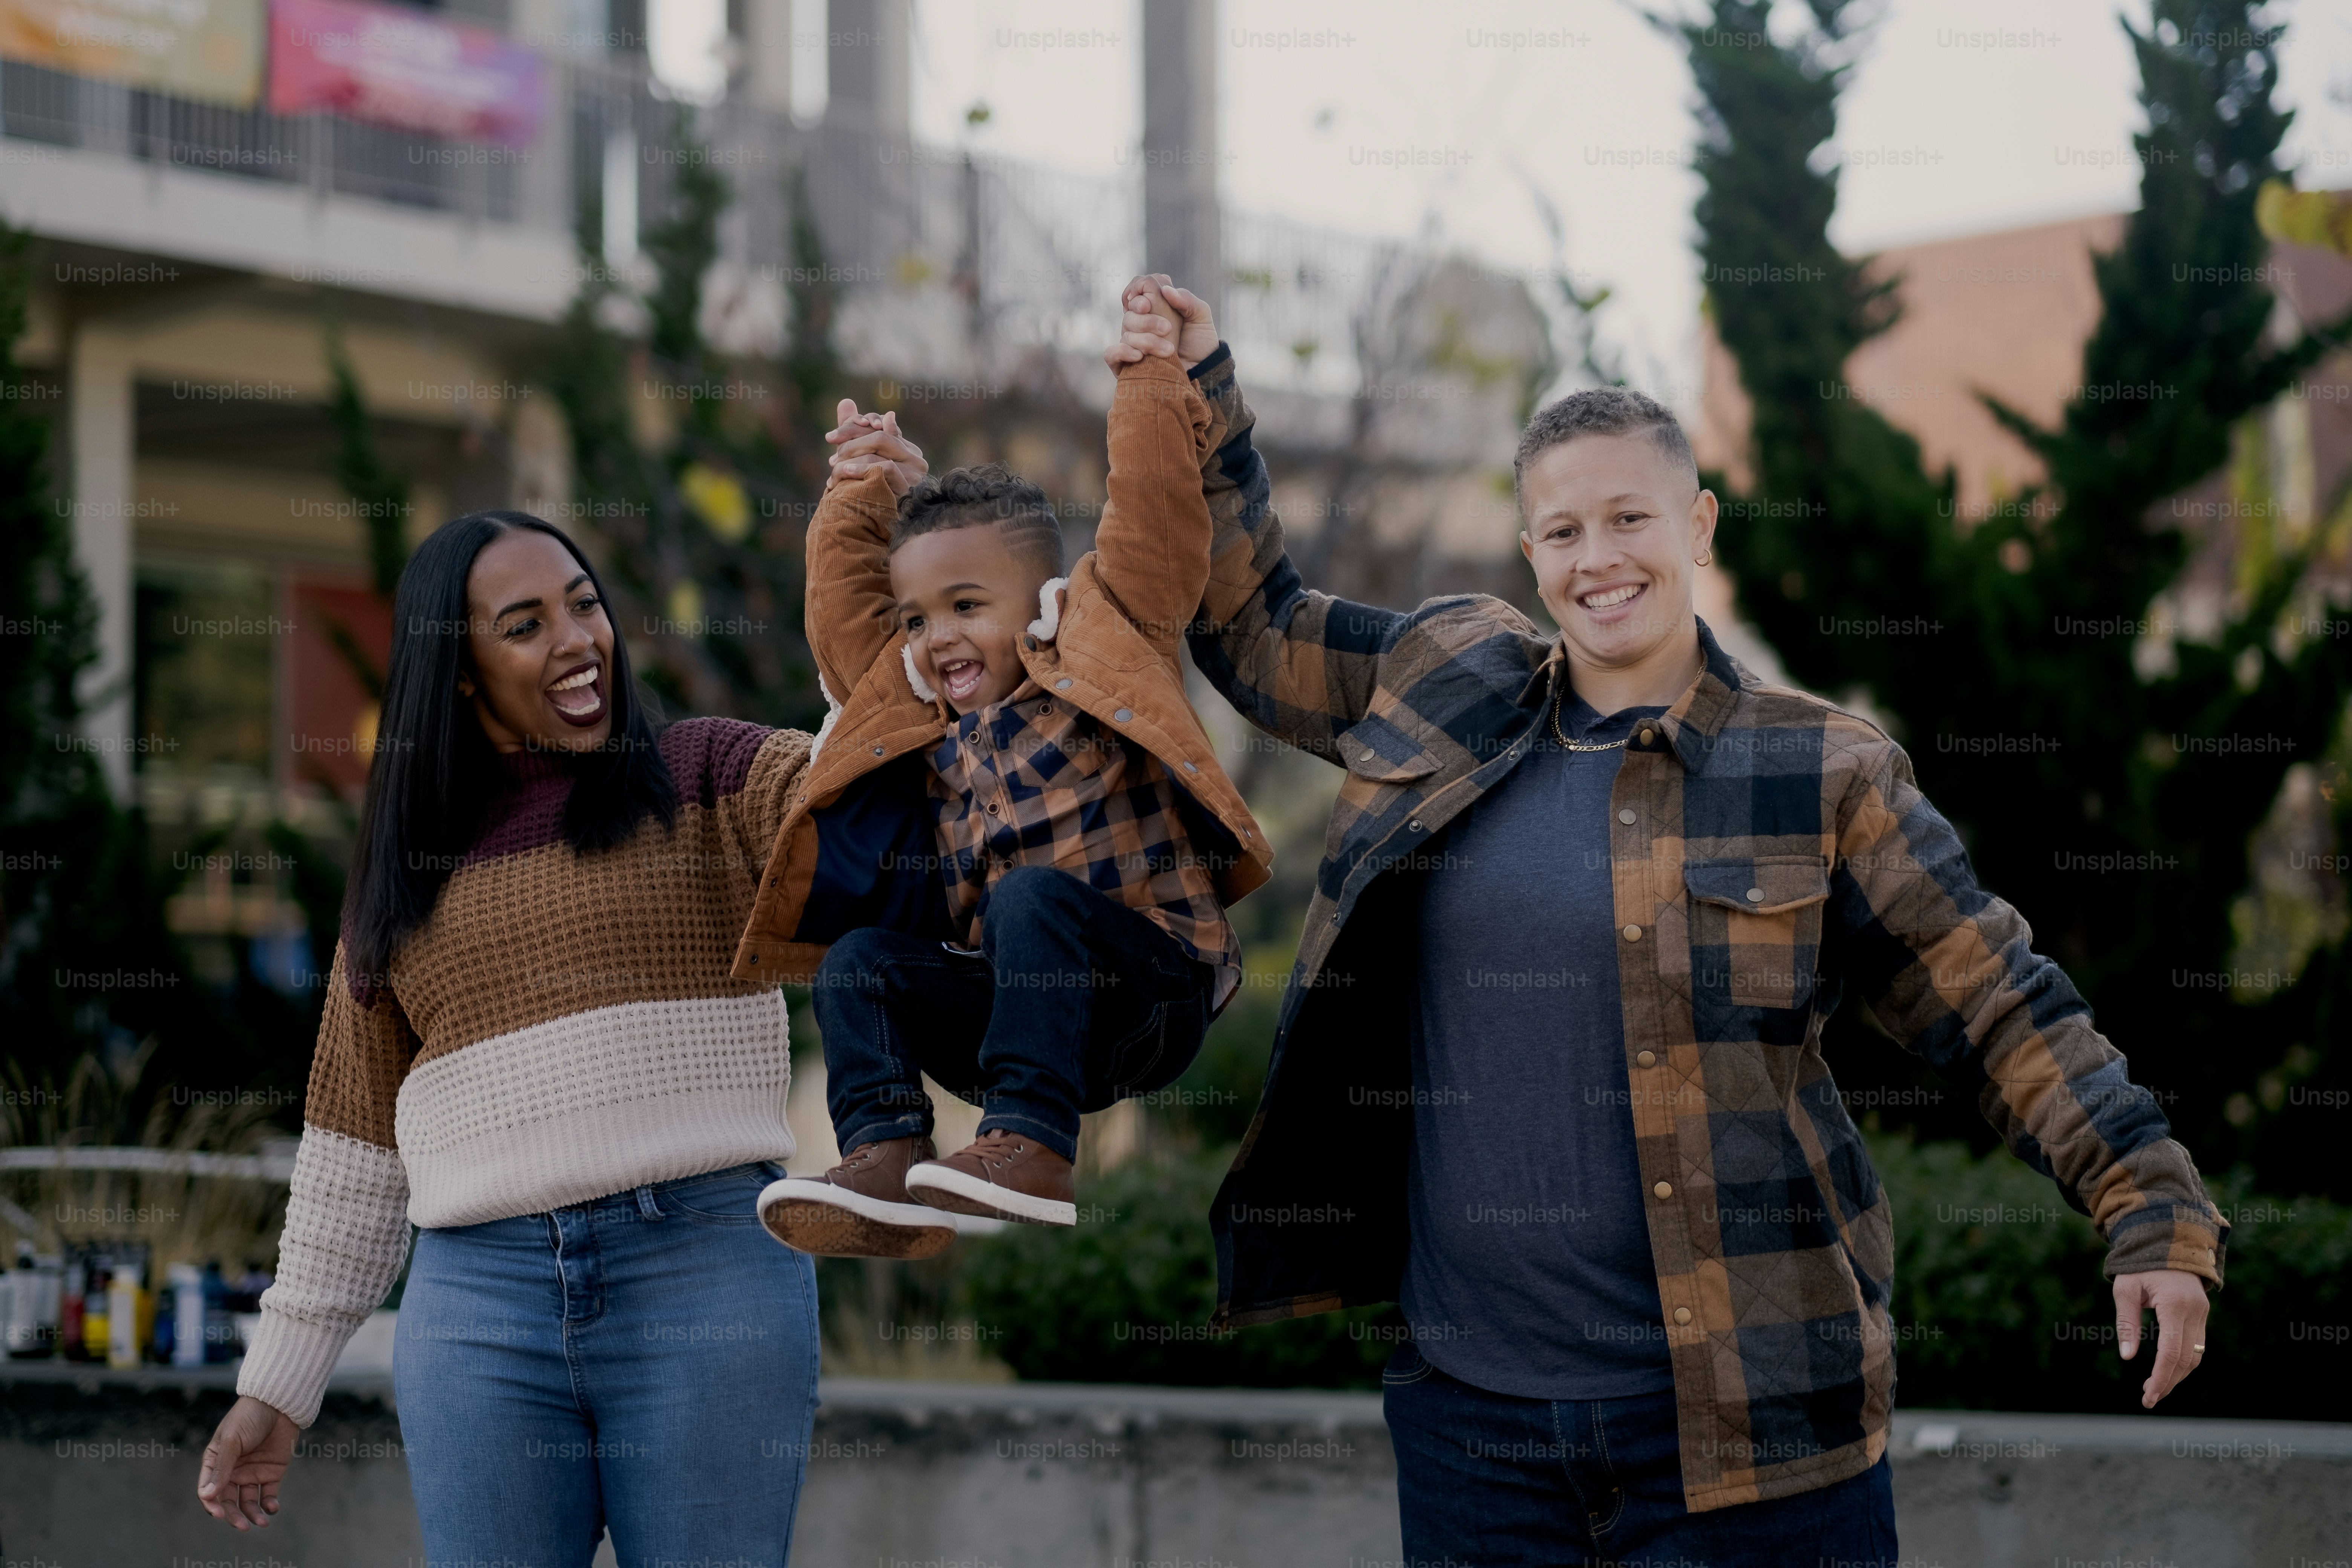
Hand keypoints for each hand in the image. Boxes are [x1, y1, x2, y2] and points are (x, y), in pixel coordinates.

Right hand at [198, 1395, 296, 1529]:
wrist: (279, 1402)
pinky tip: (272, 1507)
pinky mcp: (271, 1472)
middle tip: (243, 1526)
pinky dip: (269, 1504)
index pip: (208, 1491)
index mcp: (215, 1463)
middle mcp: (232, 1472)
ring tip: (262, 1522)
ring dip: (253, 1514)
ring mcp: (251, 1473)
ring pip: (248, 1502)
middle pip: (228, 1501)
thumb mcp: (232, 1440)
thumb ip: (222, 1468)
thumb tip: (207, 1496)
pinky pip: (267, 1494)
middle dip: (234, 1516)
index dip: (212, 1505)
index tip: (220, 1514)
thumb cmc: (249, 1417)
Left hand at [824, 399, 926, 495]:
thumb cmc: (865, 496)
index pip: (880, 425)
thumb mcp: (857, 462)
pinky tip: (846, 474)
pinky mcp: (909, 487)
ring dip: (851, 455)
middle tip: (830, 452)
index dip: (854, 426)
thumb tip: (845, 401)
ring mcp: (915, 472)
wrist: (872, 532)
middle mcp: (915, 457)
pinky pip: (884, 467)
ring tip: (834, 469)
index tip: (830, 437)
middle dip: (850, 439)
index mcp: (906, 449)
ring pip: (880, 445)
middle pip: (879, 433)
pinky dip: (862, 468)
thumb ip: (853, 433)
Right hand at [1103, 274, 1216, 369]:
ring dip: (1147, 341)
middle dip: (1147, 321)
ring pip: (1125, 333)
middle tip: (1167, 329)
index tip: (1149, 303)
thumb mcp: (1200, 316)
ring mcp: (1132, 343)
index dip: (1137, 291)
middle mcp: (1140, 323)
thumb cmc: (1201, 343)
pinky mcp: (1126, 363)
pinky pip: (1111, 353)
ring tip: (1169, 350)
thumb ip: (1187, 299)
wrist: (1202, 372)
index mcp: (1155, 307)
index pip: (1137, 289)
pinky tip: (1140, 356)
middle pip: (1130, 313)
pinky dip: (1122, 352)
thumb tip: (1165, 289)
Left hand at [2114, 1268, 2210, 1408]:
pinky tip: (2166, 1370)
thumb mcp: (2125, 1290)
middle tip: (2148, 1398)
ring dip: (2177, 1375)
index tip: (2148, 1395)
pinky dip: (2183, 1362)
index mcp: (2174, 1305)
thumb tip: (2127, 1357)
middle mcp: (2194, 1311)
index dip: (2160, 1377)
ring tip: (2154, 1388)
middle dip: (2168, 1382)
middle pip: (2186, 1360)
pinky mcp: (2202, 1314)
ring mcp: (2202, 1313)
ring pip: (2195, 1356)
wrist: (2165, 1242)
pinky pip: (2196, 1345)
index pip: (2171, 1352)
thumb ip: (2127, 1323)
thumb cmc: (2139, 1266)